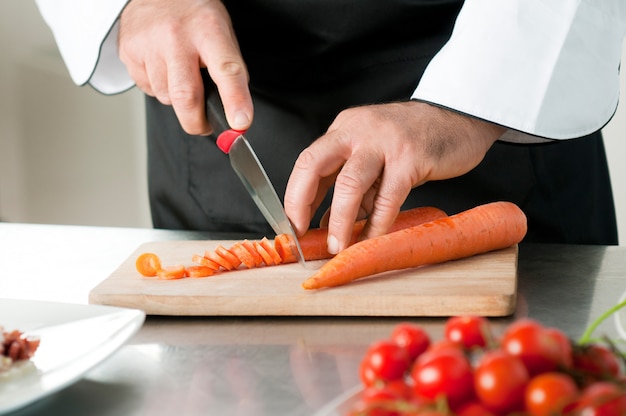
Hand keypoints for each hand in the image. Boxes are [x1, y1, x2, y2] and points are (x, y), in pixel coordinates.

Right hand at [118, 0, 252, 134]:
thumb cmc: (194, 15)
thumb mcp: (221, 33)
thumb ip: (229, 71)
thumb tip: (236, 115)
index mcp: (208, 29)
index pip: (226, 70)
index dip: (235, 100)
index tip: (240, 122)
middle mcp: (176, 36)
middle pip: (186, 96)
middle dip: (197, 122)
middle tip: (205, 125)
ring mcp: (149, 44)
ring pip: (165, 97)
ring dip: (176, 100)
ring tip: (180, 76)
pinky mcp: (129, 52)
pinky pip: (148, 89)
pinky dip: (159, 88)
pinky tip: (162, 68)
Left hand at [284, 101, 505, 253]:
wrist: (460, 117)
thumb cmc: (414, 139)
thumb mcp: (373, 152)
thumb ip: (350, 181)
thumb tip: (325, 222)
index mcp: (343, 129)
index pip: (307, 162)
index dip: (296, 196)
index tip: (293, 225)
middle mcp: (358, 130)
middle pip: (315, 164)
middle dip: (302, 202)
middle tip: (302, 233)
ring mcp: (384, 142)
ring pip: (349, 183)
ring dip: (340, 220)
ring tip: (338, 245)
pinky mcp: (411, 158)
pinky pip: (388, 197)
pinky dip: (377, 223)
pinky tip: (372, 239)